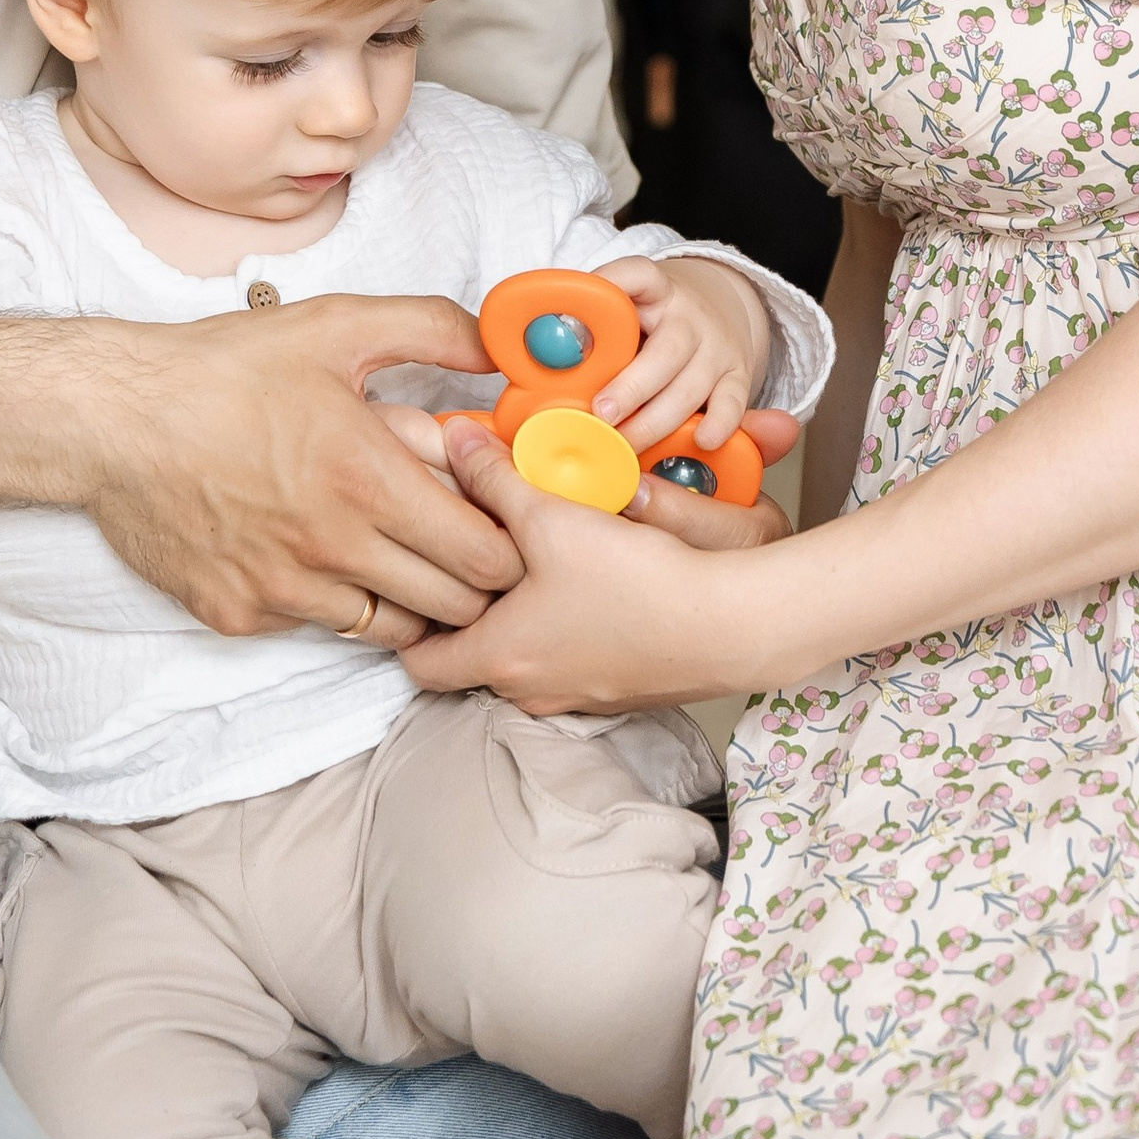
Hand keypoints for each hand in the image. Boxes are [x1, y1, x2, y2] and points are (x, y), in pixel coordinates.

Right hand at [87, 293, 513, 653]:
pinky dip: (331, 601)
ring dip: (409, 600)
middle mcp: (333, 548)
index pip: (486, 559)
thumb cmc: (223, 370)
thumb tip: (500, 349)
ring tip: (393, 552)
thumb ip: (434, 329)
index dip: (506, 547)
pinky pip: (316, 628)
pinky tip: (312, 553)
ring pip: (392, 631)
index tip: (496, 524)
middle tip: (457, 545)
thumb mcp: (335, 326)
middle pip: (454, 608)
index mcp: (369, 480)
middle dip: (473, 582)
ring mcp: (284, 590)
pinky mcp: (240, 615)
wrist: (111, 419)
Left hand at [400, 417, 783, 717]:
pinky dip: (564, 631)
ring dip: (519, 622)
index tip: (418, 580)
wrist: (730, 627)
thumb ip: (494, 478)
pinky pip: (570, 663)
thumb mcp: (552, 516)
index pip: (418, 663)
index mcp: (498, 657)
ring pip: (523, 662)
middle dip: (466, 615)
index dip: (408, 623)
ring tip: (531, 566)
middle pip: (470, 661)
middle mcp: (530, 691)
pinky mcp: (617, 691)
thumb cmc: (638, 581)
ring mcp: (576, 698)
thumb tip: (452, 440)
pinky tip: (586, 587)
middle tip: (470, 562)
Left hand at [593, 253, 773, 451]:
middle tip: (601, 413)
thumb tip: (527, 358)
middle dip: (631, 388)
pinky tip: (699, 439)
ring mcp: (717, 347)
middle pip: (665, 351)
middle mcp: (689, 317)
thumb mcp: (629, 305)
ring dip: (654, 422)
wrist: (721, 307)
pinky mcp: (738, 376)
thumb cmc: (657, 318)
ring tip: (622, 444)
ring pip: (690, 387)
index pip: (637, 275)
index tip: (581, 310)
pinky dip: (718, 424)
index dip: (612, 285)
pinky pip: (732, 403)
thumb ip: (592, 327)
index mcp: (655, 290)